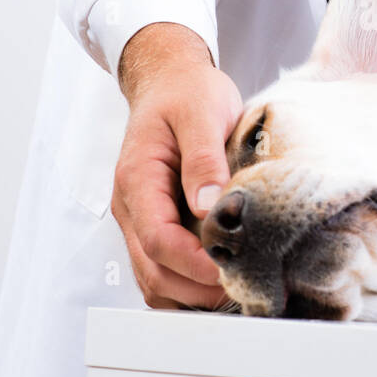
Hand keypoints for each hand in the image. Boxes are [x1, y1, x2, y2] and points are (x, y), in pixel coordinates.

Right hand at [112, 22, 240, 308]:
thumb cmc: (187, 93)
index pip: (158, 240)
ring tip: (239, 292)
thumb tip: (208, 206)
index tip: (233, 271)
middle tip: (246, 291)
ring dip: (192, 296)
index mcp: (137, 179)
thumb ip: (204, 158)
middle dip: (197, 290)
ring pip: (155, 280)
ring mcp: (140, 220)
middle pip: (154, 272)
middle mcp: (131, 207)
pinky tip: (224, 282)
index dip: (195, 264)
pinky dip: (189, 287)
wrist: (169, 81)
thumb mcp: (202, 112)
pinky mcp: (156, 224)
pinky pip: (164, 270)